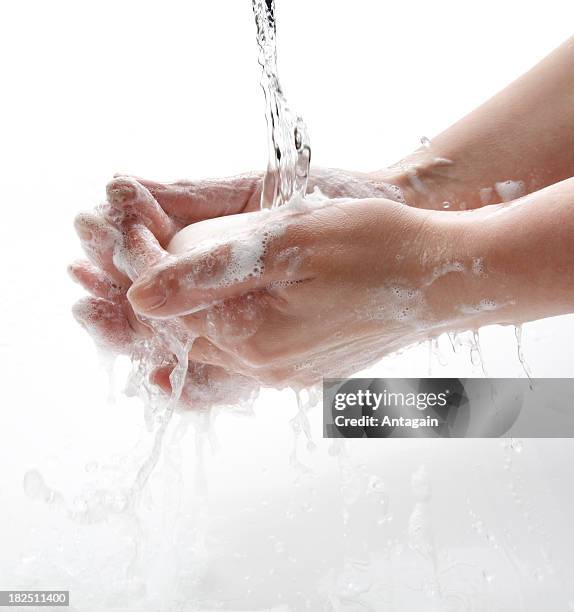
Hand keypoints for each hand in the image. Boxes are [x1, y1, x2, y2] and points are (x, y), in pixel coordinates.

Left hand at [127, 196, 465, 386]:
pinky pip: (252, 348)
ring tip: (200, 266)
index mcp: (255, 338)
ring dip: (202, 307)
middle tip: (164, 245)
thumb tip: (140, 298)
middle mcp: (268, 367)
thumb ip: (211, 273)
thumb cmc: (375, 246)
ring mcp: (290, 372)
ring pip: (220, 342)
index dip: (150, 266)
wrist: (441, 276)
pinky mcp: (308, 365)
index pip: (173, 309)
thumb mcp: (288, 243)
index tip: (139, 228)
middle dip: (171, 292)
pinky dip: (235, 319)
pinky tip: (245, 292)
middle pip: (191, 334)